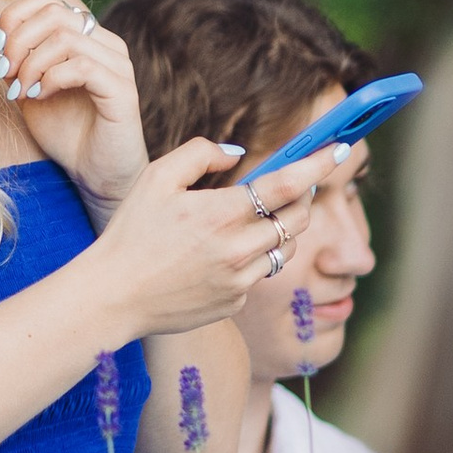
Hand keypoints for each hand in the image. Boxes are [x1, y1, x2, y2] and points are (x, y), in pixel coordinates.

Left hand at [0, 0, 152, 210]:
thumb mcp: (29, 93)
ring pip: (65, 37)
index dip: (15, 18)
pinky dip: (51, 78)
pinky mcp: (122, 89)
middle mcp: (105, 44)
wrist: (96, 175)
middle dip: (19, 41)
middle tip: (5, 73)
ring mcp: (117, 65)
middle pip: (54, 13)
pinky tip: (41, 96)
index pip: (48, 1)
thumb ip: (16, 65)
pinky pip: (81, 65)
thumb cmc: (66, 134)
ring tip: (21, 91)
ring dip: (31, 64)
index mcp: (85, 38)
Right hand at [87, 138, 314, 336]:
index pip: (285, 184)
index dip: (318, 164)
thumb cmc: (131, 233)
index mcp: (219, 214)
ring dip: (282, 230)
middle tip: (294, 186)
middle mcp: (236, 249)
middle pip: (297, 219)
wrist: (113, 297)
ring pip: (285, 249)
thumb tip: (238, 155)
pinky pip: (259, 275)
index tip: (339, 150)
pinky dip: (252, 260)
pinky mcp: (235, 302)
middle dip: (304, 198)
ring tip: (253, 221)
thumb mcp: (156, 179)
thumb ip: (200, 154)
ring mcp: (238, 281)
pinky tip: (220, 256)